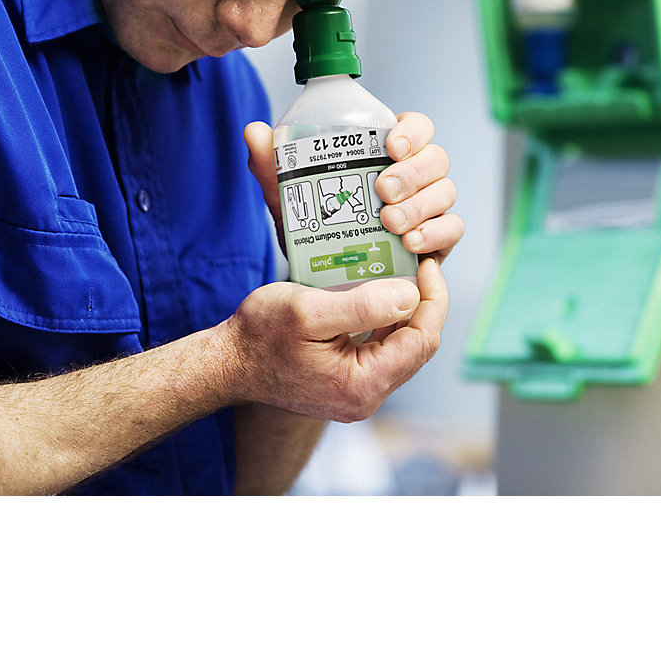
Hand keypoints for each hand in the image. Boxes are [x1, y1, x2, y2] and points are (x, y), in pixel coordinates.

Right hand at [215, 259, 447, 421]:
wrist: (228, 363)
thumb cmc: (260, 336)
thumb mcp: (309, 311)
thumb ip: (362, 306)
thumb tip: (411, 295)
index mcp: (362, 385)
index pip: (422, 341)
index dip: (433, 298)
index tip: (426, 264)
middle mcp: (366, 397)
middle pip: (417, 344)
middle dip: (423, 301)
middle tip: (417, 263)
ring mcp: (358, 392)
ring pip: (401, 345)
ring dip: (405, 309)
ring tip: (400, 272)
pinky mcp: (348, 382)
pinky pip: (381, 348)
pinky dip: (385, 319)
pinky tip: (378, 292)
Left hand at [243, 111, 464, 263]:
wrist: (326, 280)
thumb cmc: (318, 229)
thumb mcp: (291, 199)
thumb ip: (274, 167)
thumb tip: (255, 132)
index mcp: (389, 154)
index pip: (417, 127)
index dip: (412, 131)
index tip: (390, 146)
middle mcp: (417, 177)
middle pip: (437, 159)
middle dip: (414, 172)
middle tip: (383, 190)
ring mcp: (430, 207)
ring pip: (446, 192)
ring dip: (421, 205)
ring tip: (390, 222)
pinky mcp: (438, 240)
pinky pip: (452, 229)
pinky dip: (435, 234)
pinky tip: (411, 243)